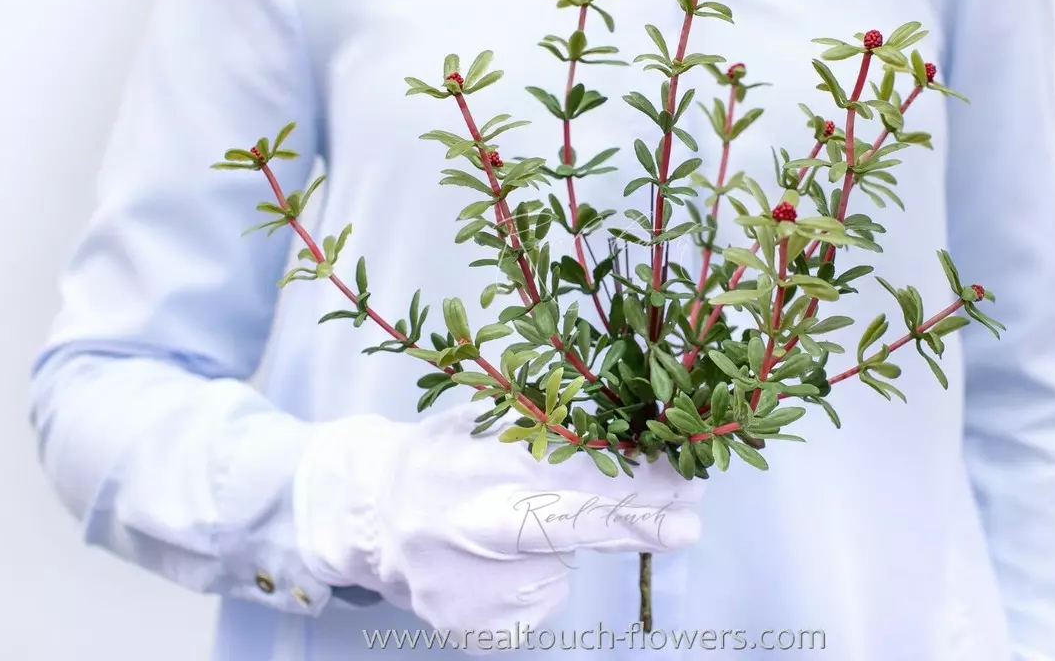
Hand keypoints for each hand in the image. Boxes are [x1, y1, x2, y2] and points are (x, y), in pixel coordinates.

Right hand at [293, 400, 703, 643]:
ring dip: (562, 548)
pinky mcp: (477, 632)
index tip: (687, 494)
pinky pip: (536, 601)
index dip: (633, 494)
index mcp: (478, 468)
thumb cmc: (439, 458)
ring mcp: (474, 591)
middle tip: (685, 520)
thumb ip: (549, 429)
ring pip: (557, 569)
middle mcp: (474, 532)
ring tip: (512, 528)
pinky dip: (533, 578)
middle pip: (576, 531)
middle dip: (640, 525)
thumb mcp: (486, 424)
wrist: (367, 517)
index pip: (570, 484)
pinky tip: (495, 562)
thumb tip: (639, 433)